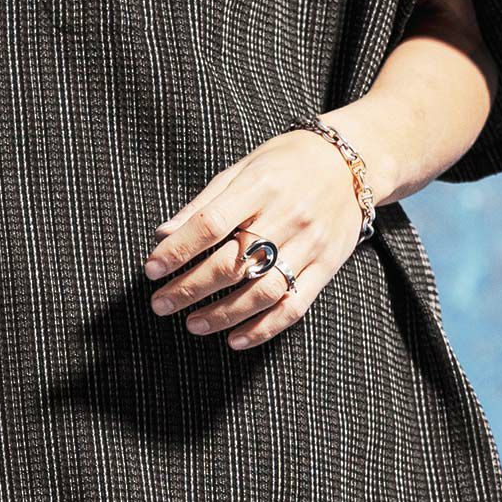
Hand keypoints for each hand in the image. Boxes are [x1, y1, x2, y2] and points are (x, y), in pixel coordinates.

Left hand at [142, 123, 369, 350]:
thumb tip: (163, 236)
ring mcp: (309, 244)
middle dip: (189, 289)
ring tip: (192, 324)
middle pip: (231, 263)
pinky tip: (235, 339)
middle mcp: (286, 216)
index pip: (210, 224)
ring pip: (261, 291)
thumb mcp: (243, 168)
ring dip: (221, 314)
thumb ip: (204, 203)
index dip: (177, 250)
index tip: (151, 269)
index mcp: (259, 187)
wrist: (350, 163)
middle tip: (160, 304)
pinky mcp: (326, 266)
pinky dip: (263, 328)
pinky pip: (294, 305)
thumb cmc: (286, 163)